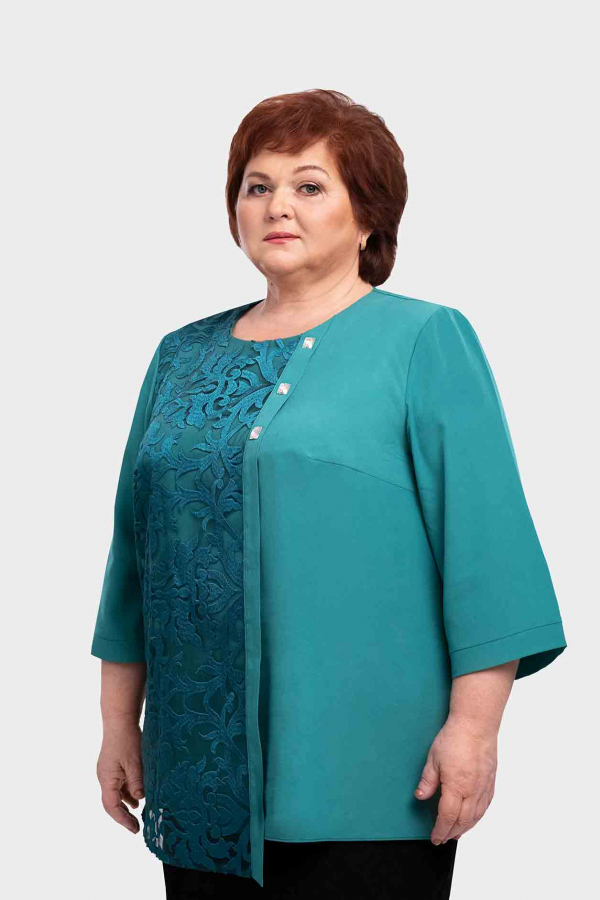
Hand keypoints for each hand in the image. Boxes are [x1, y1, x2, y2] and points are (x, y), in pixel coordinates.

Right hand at [97, 719, 144, 833]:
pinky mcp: (112, 766)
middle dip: (123, 816)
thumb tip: (140, 800)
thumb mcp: (135, 763)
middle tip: (136, 827)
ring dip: (126, 805)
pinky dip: (126, 793)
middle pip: (111, 803)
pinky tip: (136, 796)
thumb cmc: (127, 740)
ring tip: (138, 815)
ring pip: (115, 794)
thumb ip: (137, 783)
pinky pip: (118, 785)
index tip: (135, 829)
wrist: (119, 720)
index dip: (123, 820)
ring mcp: (107, 772)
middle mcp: (104, 778)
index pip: (112, 807)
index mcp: (107, 779)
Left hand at [414, 713, 496, 843]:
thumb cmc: (455, 737)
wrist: (476, 725)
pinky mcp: (491, 781)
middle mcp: (473, 791)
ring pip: (476, 816)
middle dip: (451, 832)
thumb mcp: (433, 758)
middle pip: (463, 821)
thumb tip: (420, 796)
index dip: (440, 830)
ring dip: (465, 828)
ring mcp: (484, 787)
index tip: (435, 837)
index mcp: (457, 787)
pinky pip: (486, 806)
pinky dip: (478, 817)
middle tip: (443, 839)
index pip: (447, 817)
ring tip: (456, 833)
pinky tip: (473, 818)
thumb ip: (428, 781)